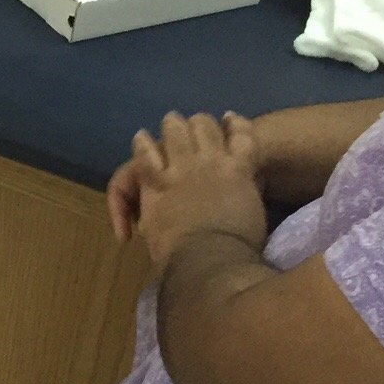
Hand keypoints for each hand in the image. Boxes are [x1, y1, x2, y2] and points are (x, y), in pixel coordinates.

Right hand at [114, 112, 267, 270]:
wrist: (211, 263)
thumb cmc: (177, 258)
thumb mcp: (150, 229)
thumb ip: (150, 208)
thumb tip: (150, 212)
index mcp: (154, 181)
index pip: (143, 146)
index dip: (145, 144)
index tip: (145, 142)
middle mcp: (178, 164)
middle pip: (173, 127)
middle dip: (174, 128)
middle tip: (178, 132)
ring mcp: (210, 163)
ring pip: (203, 124)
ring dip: (202, 124)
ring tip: (205, 127)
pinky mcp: (238, 168)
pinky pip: (240, 136)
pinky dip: (236, 125)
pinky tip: (232, 119)